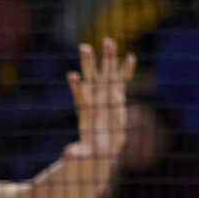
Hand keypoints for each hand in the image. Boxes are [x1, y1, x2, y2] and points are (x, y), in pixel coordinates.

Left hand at [68, 38, 135, 161]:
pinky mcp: (117, 96)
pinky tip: (131, 57)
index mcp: (86, 111)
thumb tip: (67, 155)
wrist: (102, 148)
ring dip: (108, 58)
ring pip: (107, 73)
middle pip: (91, 78)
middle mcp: (94, 99)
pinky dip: (126, 69)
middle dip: (88, 63)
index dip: (76, 87)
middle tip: (83, 47)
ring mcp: (106, 95)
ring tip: (109, 41)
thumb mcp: (84, 154)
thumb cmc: (92, 151)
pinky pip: (122, 80)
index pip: (79, 97)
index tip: (71, 76)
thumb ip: (77, 153)